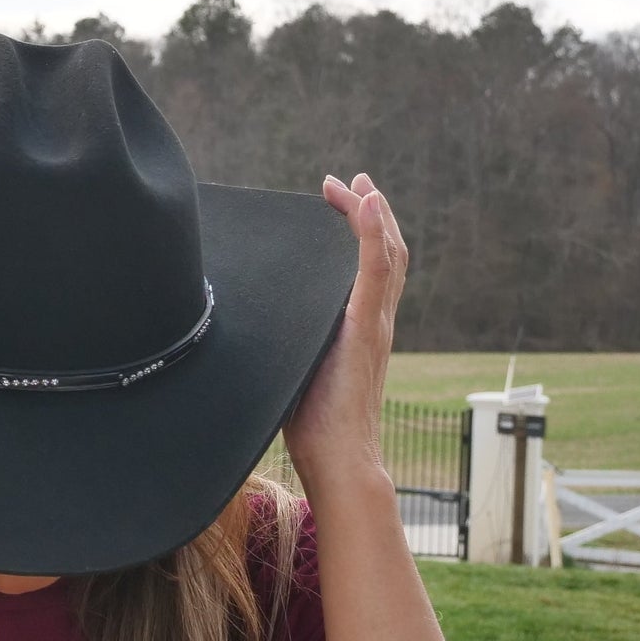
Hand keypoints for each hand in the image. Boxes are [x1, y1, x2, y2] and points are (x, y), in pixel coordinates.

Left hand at [281, 172, 407, 496]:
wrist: (338, 457)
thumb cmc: (313, 425)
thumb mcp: (297, 367)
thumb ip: (289, 341)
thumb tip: (252, 325)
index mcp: (362, 328)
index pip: (371, 268)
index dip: (362, 231)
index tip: (339, 202)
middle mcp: (376, 320)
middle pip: (387, 251)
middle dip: (368, 211)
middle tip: (347, 183)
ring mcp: (374, 322)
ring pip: (387, 254)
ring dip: (373, 213)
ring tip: (357, 185)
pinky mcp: (365, 328)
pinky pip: (377, 270)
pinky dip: (374, 233)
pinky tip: (366, 204)